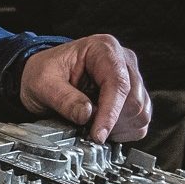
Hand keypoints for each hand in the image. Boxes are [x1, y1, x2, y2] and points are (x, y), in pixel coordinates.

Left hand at [19, 35, 150, 143]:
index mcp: (103, 48)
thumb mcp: (43, 83)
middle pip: (135, 100)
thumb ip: (64, 99)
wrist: (44, 76)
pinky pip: (140, 122)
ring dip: (119, 127)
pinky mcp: (132, 97)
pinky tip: (103, 126)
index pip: (118, 83)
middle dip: (112, 121)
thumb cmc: (44, 73)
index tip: (98, 135)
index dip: (110, 113)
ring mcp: (130, 78)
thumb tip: (86, 114)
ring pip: (141, 113)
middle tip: (87, 128)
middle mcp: (122, 61)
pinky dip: (124, 131)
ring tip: (93, 125)